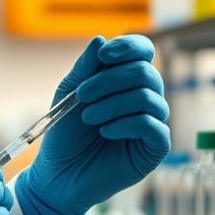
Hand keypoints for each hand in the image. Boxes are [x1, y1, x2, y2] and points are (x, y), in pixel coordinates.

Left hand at [16, 35, 170, 214]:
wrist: (59, 175)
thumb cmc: (65, 135)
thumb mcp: (70, 94)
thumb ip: (85, 68)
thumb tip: (101, 39)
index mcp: (126, 81)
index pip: (142, 51)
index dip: (128, 47)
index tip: (103, 55)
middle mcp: (144, 98)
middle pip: (145, 72)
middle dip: (110, 80)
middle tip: (82, 96)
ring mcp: (152, 123)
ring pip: (148, 97)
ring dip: (113, 104)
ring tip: (89, 118)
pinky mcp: (155, 149)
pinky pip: (153, 125)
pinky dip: (126, 124)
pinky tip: (105, 132)